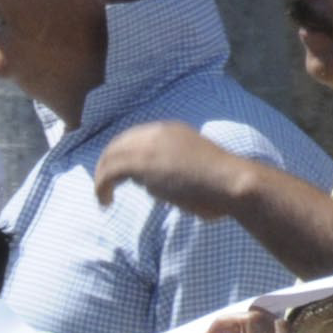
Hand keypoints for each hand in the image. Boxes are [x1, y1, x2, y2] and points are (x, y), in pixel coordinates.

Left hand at [96, 122, 252, 223]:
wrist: (231, 181)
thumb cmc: (222, 184)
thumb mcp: (194, 169)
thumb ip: (173, 172)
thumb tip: (156, 187)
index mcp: (172, 129)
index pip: (136, 137)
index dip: (123, 155)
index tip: (121, 176)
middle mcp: (157, 132)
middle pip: (119, 144)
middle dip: (107, 165)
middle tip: (104, 187)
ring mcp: (149, 146)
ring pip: (110, 157)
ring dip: (102, 178)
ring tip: (103, 198)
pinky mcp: (142, 163)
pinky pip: (109, 172)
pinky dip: (101, 187)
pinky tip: (105, 202)